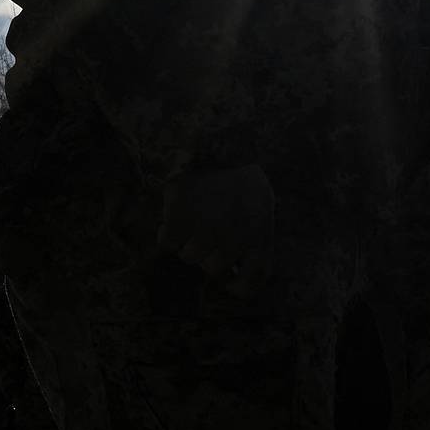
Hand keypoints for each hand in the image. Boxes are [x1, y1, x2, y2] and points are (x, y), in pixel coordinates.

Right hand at [158, 165, 274, 292]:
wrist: (226, 144)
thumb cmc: (246, 179)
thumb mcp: (262, 208)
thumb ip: (253, 241)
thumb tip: (236, 273)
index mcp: (259, 239)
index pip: (252, 281)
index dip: (239, 286)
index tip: (230, 282)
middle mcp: (234, 242)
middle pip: (213, 269)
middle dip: (211, 252)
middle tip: (214, 226)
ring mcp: (205, 232)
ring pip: (189, 256)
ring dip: (190, 240)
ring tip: (201, 213)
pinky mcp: (180, 220)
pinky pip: (167, 242)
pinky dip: (169, 230)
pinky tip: (181, 211)